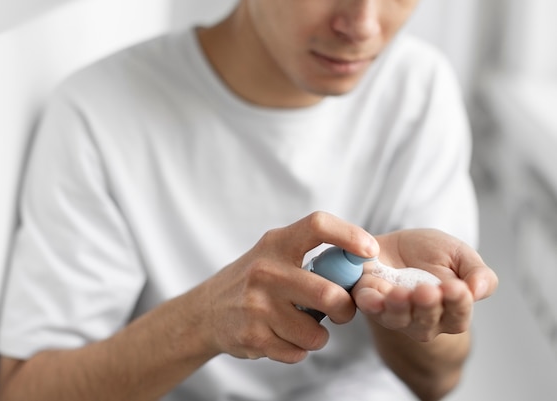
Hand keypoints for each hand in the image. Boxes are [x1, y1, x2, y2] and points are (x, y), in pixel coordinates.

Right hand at [197, 212, 378, 363]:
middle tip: (343, 311)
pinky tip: (282, 336)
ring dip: (318, 335)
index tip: (370, 250)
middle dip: (345, 310)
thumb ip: (309, 256)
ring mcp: (257, 305)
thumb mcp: (274, 254)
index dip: (350, 235)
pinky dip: (298, 349)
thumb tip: (360, 266)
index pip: (317, 226)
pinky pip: (297, 352)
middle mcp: (266, 271)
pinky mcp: (252, 336)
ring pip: (316, 333)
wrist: (207, 310)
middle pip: (328, 294)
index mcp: (276, 244)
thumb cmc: (254, 280)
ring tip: (303, 326)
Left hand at [352, 229, 497, 341]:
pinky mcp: (370, 303)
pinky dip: (370, 302)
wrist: (396, 245)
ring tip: (399, 294)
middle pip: (427, 322)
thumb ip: (478, 273)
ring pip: (397, 319)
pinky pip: (369, 308)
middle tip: (426, 291)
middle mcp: (423, 320)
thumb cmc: (432, 253)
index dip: (458, 303)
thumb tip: (478, 290)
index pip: (458, 315)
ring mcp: (395, 315)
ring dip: (398, 308)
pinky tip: (371, 293)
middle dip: (426, 306)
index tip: (455, 288)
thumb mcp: (460, 255)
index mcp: (451, 310)